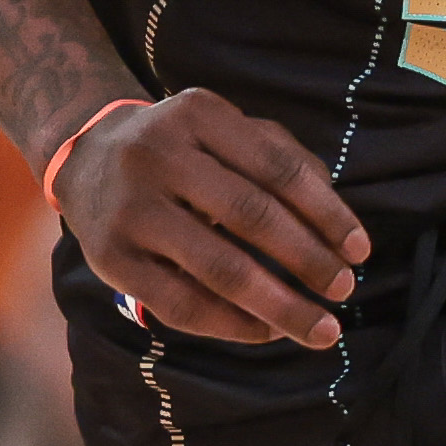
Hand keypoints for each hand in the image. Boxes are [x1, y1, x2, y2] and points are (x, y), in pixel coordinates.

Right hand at [55, 90, 369, 346]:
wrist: (85, 159)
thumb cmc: (180, 147)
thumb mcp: (224, 129)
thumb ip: (281, 156)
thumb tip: (335, 220)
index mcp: (198, 113)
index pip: (278, 168)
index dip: (327, 213)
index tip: (360, 251)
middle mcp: (158, 155)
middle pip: (251, 216)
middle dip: (307, 260)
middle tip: (344, 291)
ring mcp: (131, 210)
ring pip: (219, 269)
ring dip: (279, 306)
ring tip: (318, 328)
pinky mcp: (111, 260)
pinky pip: (181, 304)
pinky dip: (231, 325)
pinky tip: (266, 331)